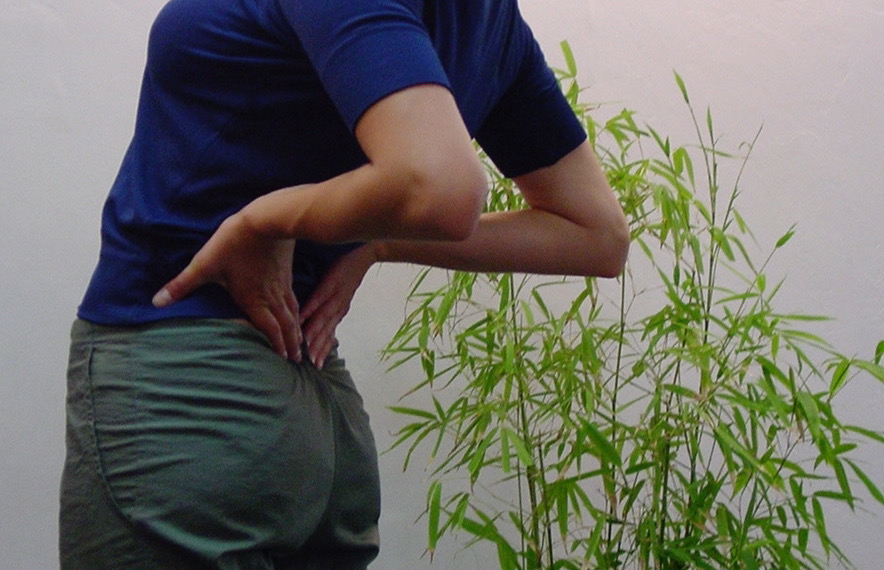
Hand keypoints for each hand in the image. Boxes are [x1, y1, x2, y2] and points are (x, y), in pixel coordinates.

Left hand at [152, 213, 302, 360]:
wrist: (268, 219)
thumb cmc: (235, 242)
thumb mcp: (205, 264)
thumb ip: (182, 284)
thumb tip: (157, 301)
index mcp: (254, 299)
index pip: (269, 329)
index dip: (276, 345)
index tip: (283, 359)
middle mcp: (271, 296)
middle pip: (286, 325)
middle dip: (291, 343)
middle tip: (297, 359)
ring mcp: (281, 285)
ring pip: (293, 313)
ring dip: (297, 329)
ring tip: (300, 341)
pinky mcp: (286, 273)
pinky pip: (294, 299)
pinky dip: (298, 311)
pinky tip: (297, 311)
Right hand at [300, 243, 377, 368]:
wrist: (366, 251)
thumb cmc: (349, 271)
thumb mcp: (341, 292)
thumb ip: (328, 306)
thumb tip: (314, 320)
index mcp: (340, 309)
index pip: (331, 333)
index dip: (324, 349)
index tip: (316, 365)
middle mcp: (339, 306)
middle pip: (327, 330)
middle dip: (319, 348)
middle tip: (311, 364)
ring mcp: (336, 295)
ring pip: (324, 317)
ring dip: (315, 332)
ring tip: (305, 346)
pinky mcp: (332, 282)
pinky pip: (320, 297)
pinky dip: (311, 307)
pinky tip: (302, 316)